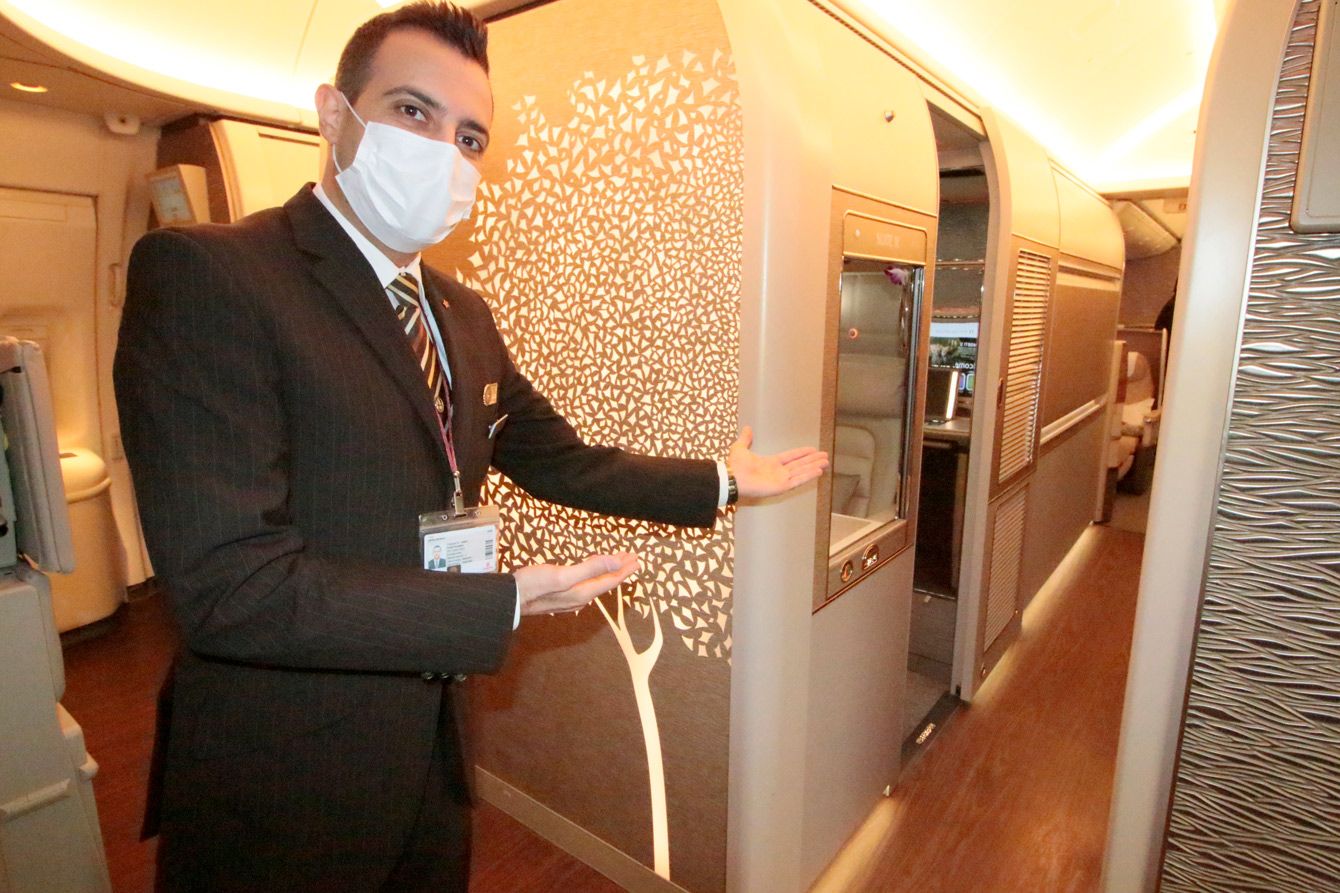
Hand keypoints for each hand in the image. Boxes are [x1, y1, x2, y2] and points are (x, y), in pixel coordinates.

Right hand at [514, 553, 639, 615]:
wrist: (508, 599)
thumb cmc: (532, 585)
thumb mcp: (562, 574)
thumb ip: (590, 568)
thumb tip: (617, 562)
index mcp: (582, 592)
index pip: (610, 579)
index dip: (624, 568)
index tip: (637, 559)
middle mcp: (579, 598)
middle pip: (605, 582)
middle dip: (619, 569)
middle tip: (632, 558)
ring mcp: (569, 598)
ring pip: (595, 583)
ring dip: (607, 571)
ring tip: (616, 563)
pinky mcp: (560, 595)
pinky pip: (585, 584)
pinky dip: (594, 574)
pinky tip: (591, 573)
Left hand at [728, 426, 828, 498]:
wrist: (732, 477)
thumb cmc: (735, 465)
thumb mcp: (740, 447)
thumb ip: (746, 438)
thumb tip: (747, 428)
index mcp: (771, 463)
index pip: (791, 457)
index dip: (801, 453)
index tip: (812, 449)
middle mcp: (778, 472)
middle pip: (800, 464)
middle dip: (812, 460)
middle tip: (825, 456)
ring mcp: (781, 480)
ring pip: (802, 472)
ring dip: (814, 467)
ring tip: (825, 462)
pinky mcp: (782, 487)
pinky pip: (798, 480)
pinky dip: (808, 476)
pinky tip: (818, 471)